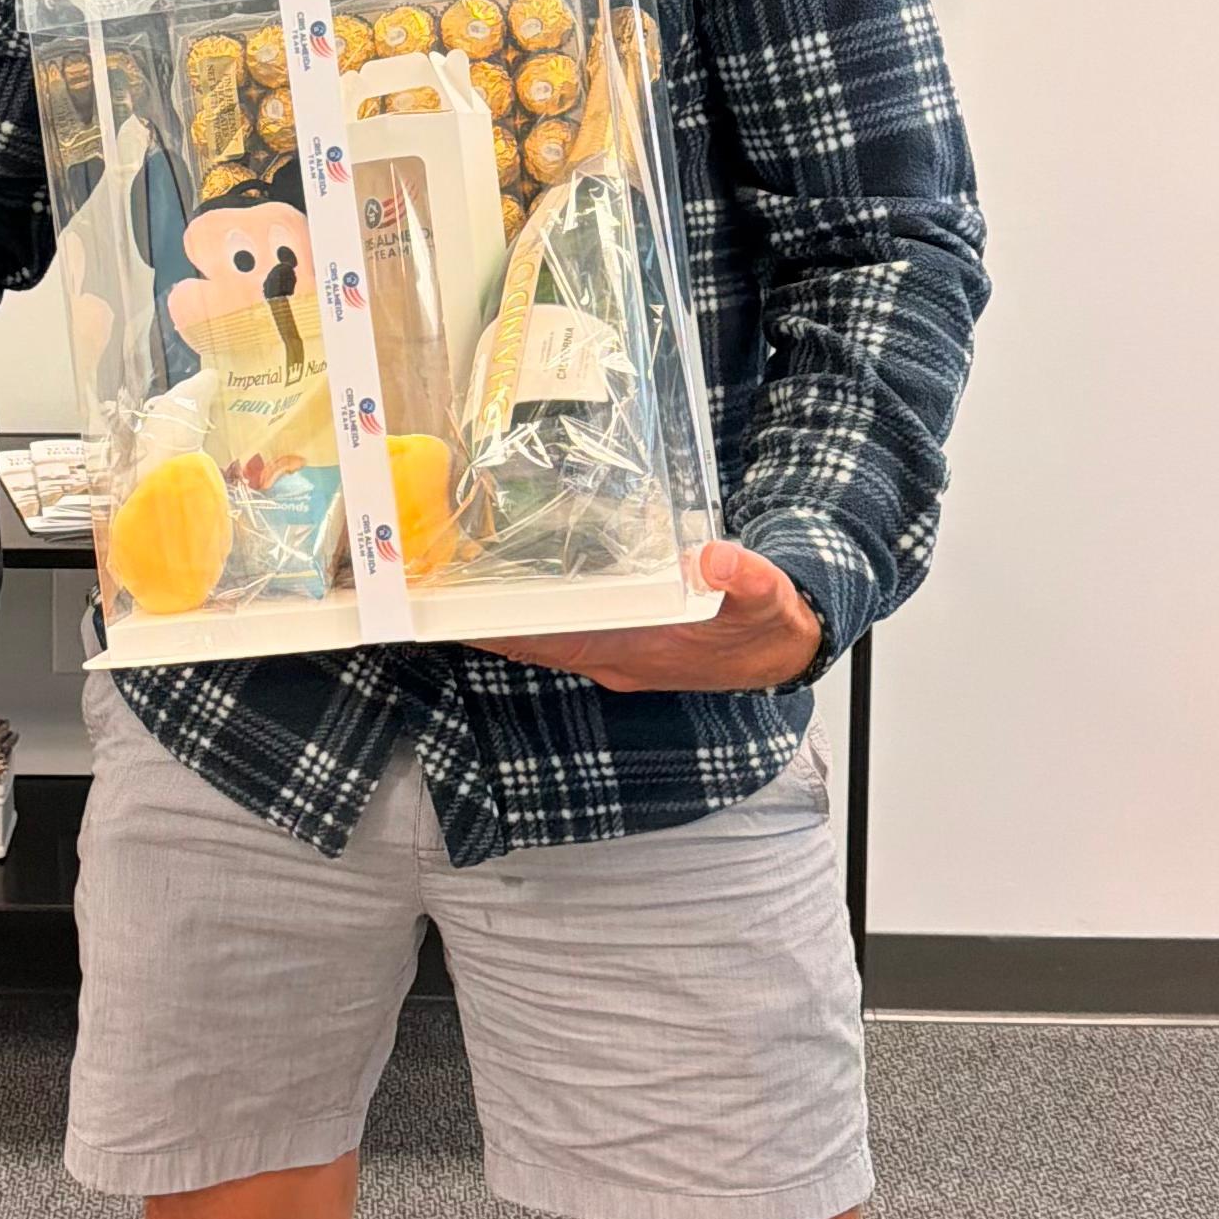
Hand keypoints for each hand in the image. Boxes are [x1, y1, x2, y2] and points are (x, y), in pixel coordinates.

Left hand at [475, 538, 821, 693]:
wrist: (782, 648)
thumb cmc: (766, 624)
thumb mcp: (767, 598)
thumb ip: (745, 578)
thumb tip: (717, 560)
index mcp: (640, 650)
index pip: (557, 643)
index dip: (508, 634)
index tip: (460, 618)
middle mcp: (617, 659)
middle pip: (535, 645)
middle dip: (487, 626)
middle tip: (436, 595)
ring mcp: (617, 655)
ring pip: (545, 641)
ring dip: (504, 624)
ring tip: (457, 591)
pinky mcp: (623, 645)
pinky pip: (564, 633)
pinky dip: (534, 618)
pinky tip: (513, 593)